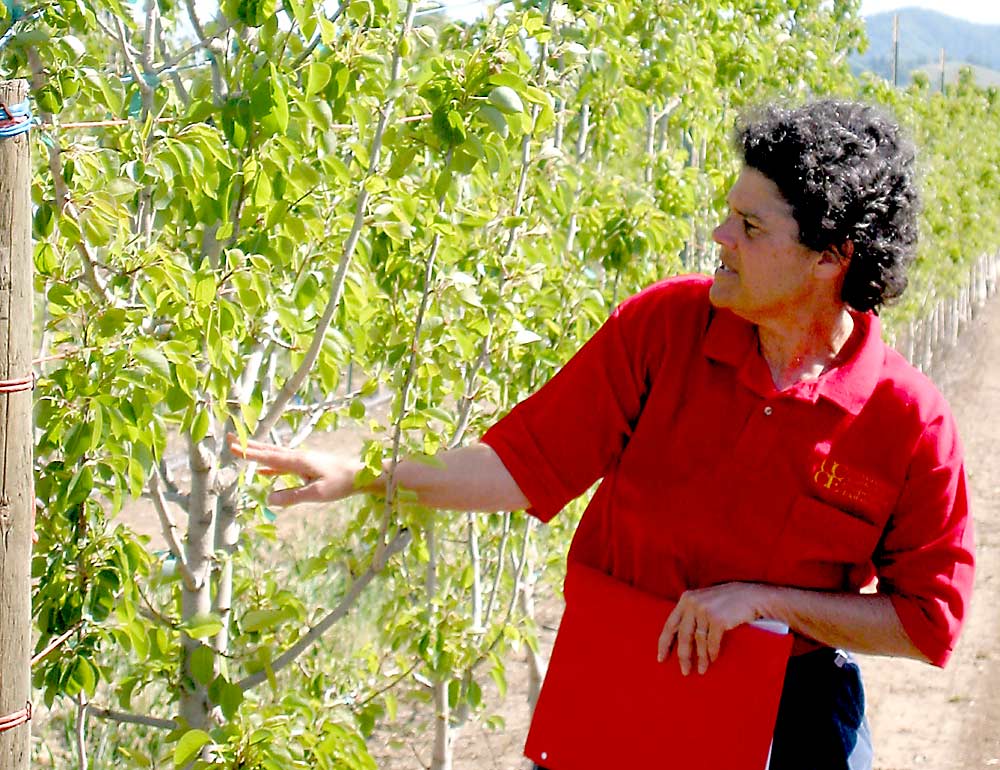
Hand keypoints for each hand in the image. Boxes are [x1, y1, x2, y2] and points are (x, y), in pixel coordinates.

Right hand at [227, 434, 366, 506]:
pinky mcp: (306, 466)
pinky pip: (283, 465)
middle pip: (268, 451)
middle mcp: (297, 457)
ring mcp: (302, 460)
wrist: (360, 475)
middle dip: (248, 446)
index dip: (249, 453)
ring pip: (274, 455)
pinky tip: (263, 471)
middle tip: (229, 439)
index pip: (268, 457)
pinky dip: (270, 466)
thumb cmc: (340, 484)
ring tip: (241, 449)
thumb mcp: (317, 493)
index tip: (232, 447)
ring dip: (257, 452)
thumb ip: (293, 496)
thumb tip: (268, 499)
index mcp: (298, 461)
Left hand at [656, 582, 769, 675]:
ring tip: (701, 670)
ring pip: (698, 641)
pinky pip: (712, 642)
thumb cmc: (727, 602)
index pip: (670, 624)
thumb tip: (679, 640)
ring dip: (700, 658)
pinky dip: (712, 653)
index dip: (664, 643)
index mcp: (686, 599)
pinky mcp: (718, 619)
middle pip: (683, 636)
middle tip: (684, 671)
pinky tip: (713, 659)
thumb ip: (691, 615)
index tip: (661, 658)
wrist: (751, 596)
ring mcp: (706, 610)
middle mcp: (693, 603)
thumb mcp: (704, 602)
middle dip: (683, 656)